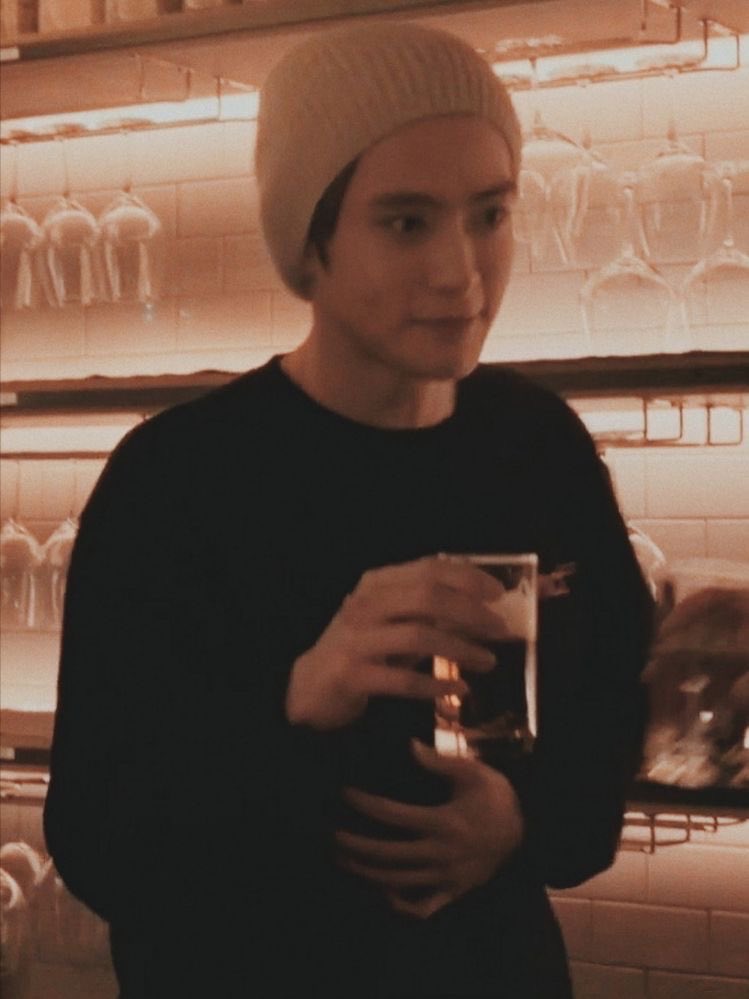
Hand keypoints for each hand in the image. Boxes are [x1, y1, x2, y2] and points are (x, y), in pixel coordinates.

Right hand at [285, 556, 508, 729]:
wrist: (311, 686)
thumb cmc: (362, 648)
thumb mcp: (392, 620)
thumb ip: (428, 610)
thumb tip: (482, 608)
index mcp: (377, 583)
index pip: (428, 568)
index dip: (467, 577)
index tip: (498, 593)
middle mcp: (365, 605)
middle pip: (426, 597)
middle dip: (470, 611)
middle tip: (500, 629)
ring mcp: (357, 639)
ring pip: (418, 635)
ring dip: (460, 648)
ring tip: (489, 661)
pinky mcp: (353, 674)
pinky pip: (402, 679)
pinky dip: (435, 684)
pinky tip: (458, 690)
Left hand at [335, 739, 523, 918]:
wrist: (531, 830)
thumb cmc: (498, 797)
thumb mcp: (474, 772)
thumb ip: (439, 762)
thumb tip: (408, 746)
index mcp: (444, 823)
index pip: (393, 816)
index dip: (364, 805)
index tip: (343, 793)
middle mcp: (440, 855)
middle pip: (387, 856)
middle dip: (353, 846)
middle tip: (329, 834)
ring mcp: (446, 879)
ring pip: (397, 883)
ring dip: (364, 873)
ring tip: (341, 859)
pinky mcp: (453, 893)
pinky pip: (422, 907)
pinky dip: (399, 904)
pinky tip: (381, 892)